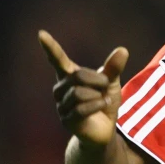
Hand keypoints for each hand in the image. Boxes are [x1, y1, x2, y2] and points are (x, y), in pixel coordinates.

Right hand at [38, 30, 128, 148]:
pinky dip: (97, 106)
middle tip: (106, 87)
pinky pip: (82, 108)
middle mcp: (61, 89)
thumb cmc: (104, 102)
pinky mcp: (67, 120)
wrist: (105, 129)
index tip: (41, 34)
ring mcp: (62, 105)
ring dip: (98, 96)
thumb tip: (123, 50)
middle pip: (77, 76)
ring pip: (79, 93)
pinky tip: (102, 107)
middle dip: (98, 81)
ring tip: (102, 101)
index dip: (51, 47)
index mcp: (69, 76)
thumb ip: (113, 68)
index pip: (58, 60)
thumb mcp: (111, 83)